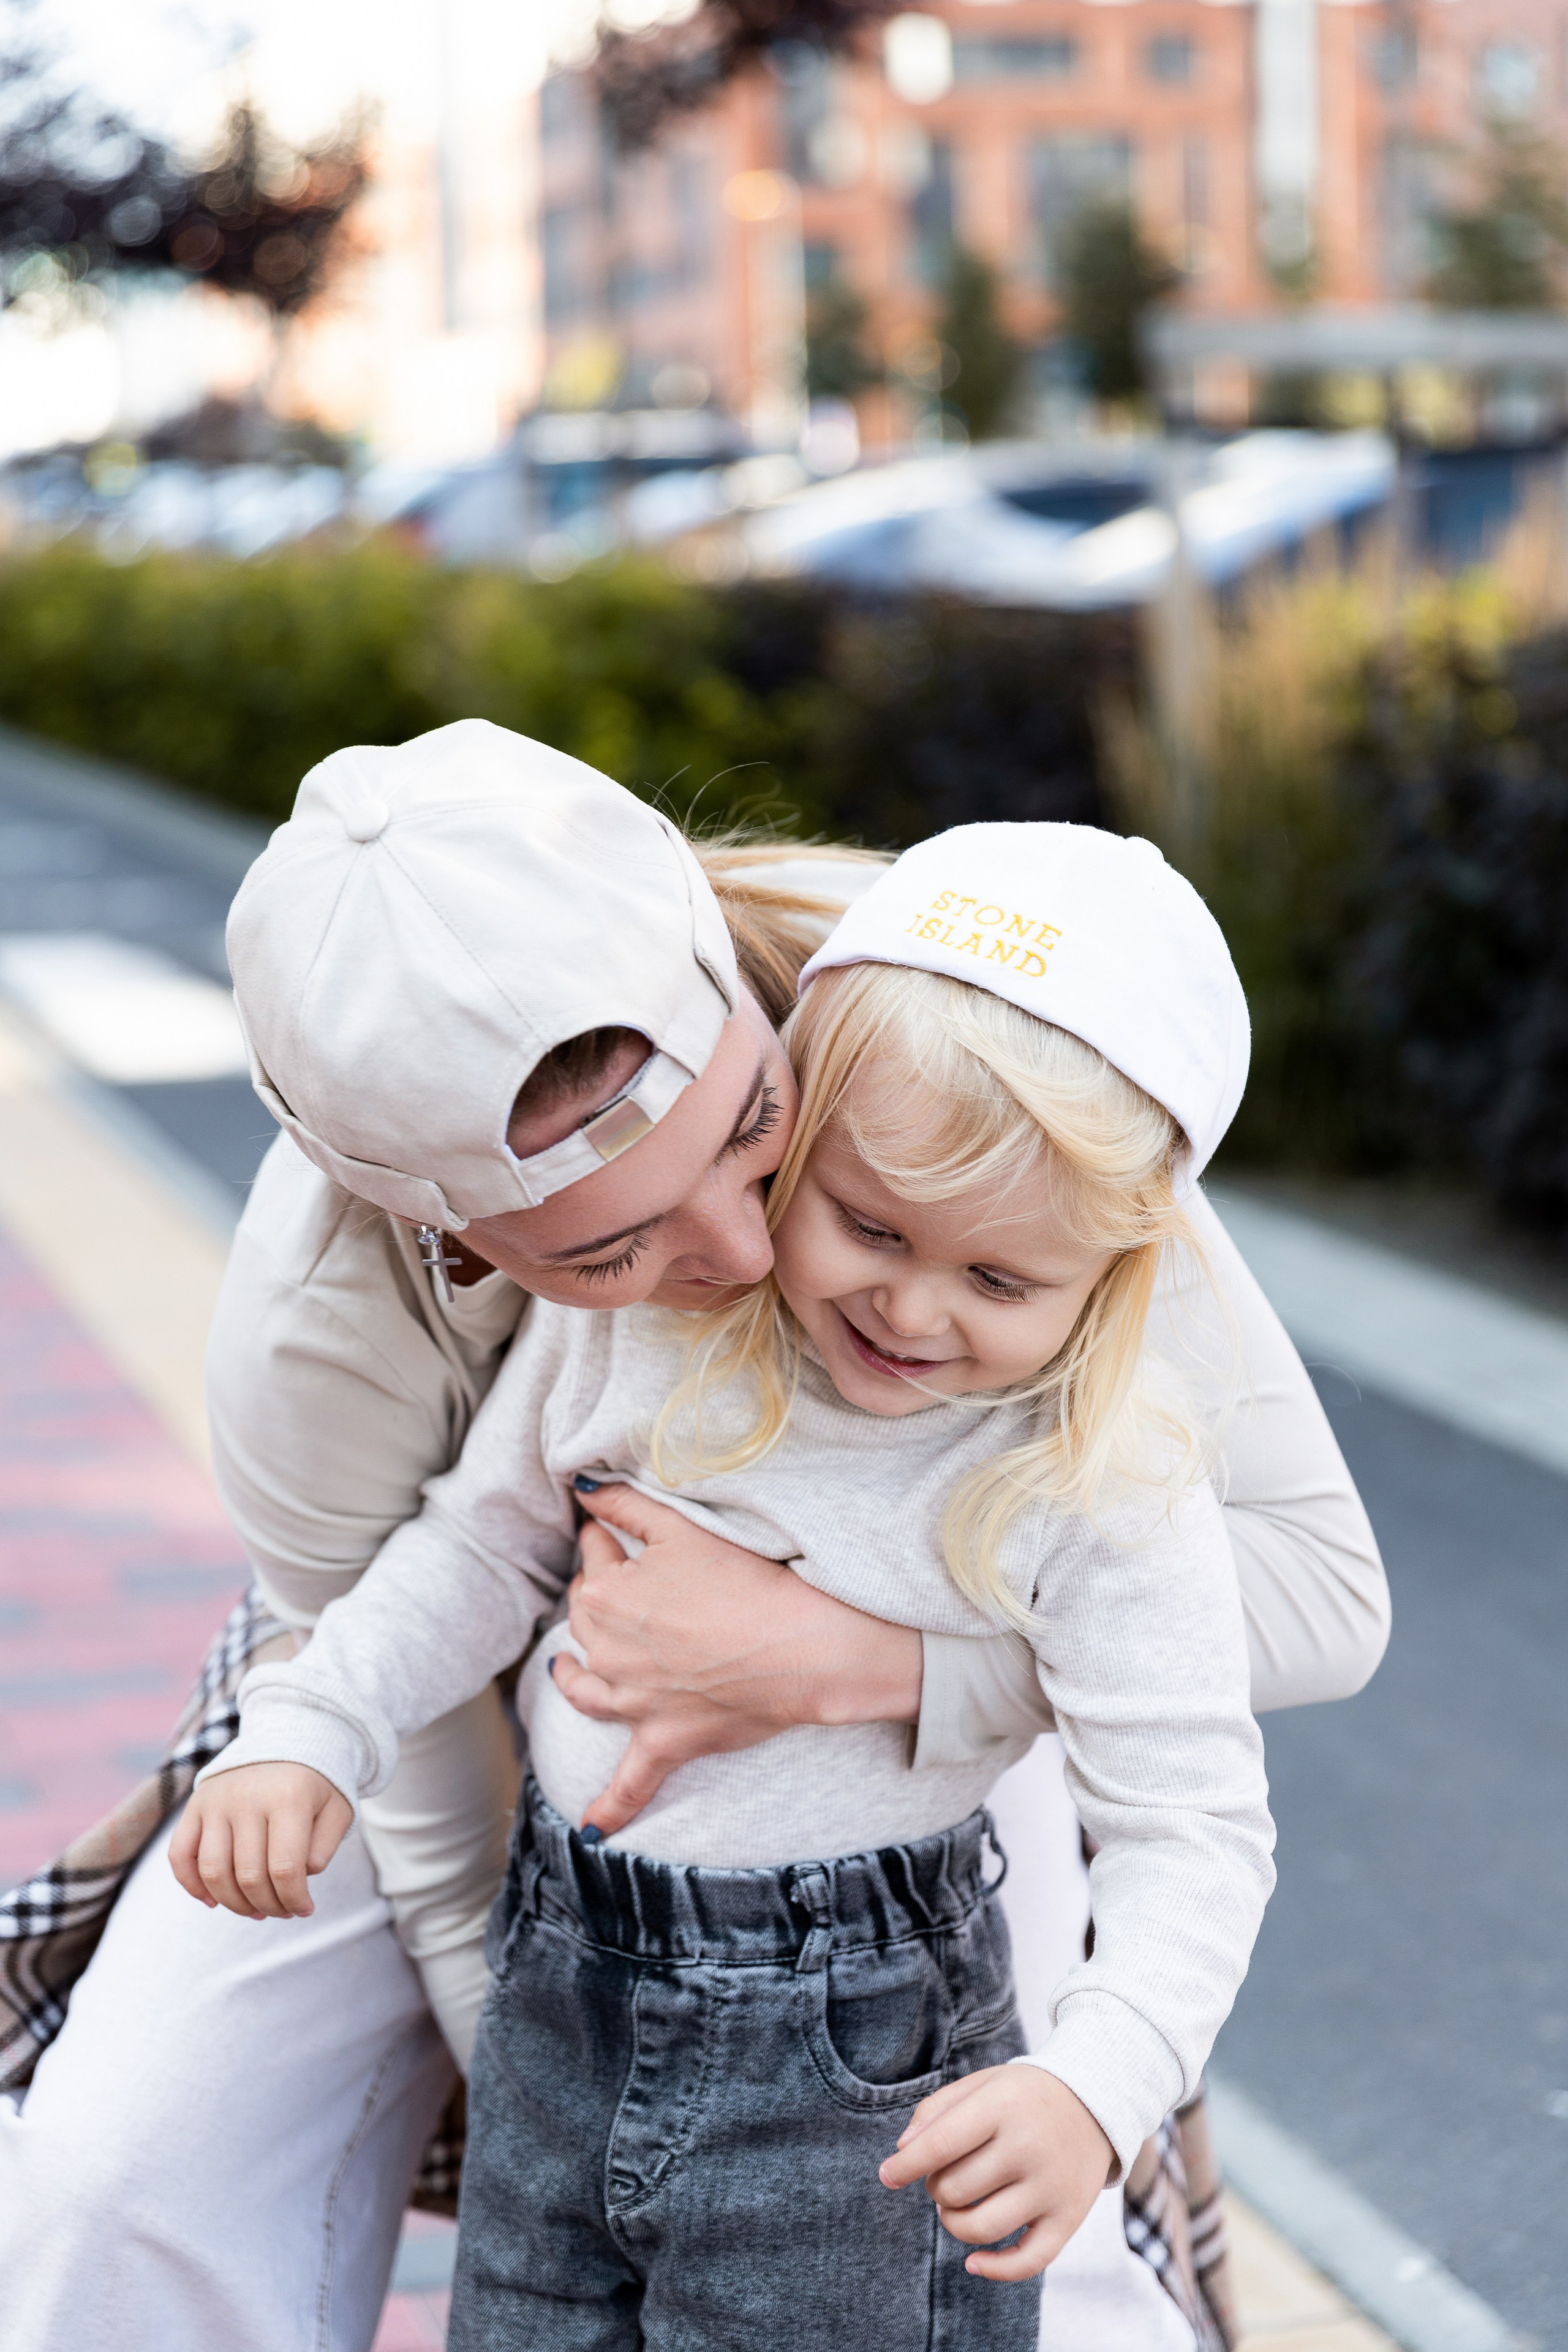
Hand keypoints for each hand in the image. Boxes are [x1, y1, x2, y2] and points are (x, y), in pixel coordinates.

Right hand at [169, 1762, 352, 1920]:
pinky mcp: (196, 1804)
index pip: (285, 1869)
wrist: (291, 1735)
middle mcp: (246, 1797)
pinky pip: (180, 1854)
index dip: (294, 1900)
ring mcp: (216, 1800)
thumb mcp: (338, 1809)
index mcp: (288, 1797)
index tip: (305, 1909)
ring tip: (256, 1910)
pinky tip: (213, 1901)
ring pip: (214, 1872)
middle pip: (249, 1876)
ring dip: (234, 1903)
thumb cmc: (318, 1782)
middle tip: (283, 1911)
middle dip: (269, 1905)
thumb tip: (298, 1879)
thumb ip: (324, 1848)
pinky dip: (191, 1885)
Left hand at [554, 1483, 922, 1838]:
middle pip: (588, 1621)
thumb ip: (625, 1503)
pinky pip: (631, 1782)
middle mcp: (609, 1653)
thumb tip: (581, 1485)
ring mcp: (634, 1702)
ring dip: (572, 1677)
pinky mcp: (665, 1741)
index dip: (606, 1543)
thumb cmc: (746, 1580)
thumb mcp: (681, 1527)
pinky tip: (594, 1829)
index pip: (594, 1561)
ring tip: (562, 1667)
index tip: (616, 1534)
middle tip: (620, 1582)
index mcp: (607, 1597)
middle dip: (596, 1599)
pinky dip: (611, 1807)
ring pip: (586, 1690)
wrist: (799, 1646)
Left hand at [878, 2064, 1113, 2280]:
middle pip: (955, 2190)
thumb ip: (936, 2110)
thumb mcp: (981, 2085)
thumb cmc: (1023, 2096)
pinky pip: (1027, 2262)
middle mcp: (1028, 2147)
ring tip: (955, 2205)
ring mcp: (1050, 2186)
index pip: (940, 2145)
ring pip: (980, 2228)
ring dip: (953, 2223)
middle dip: (935, 2188)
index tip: (886, 2175)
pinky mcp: (1068, 2218)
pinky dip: (994, 2270)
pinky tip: (973, 2263)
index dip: (905, 2166)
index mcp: (1002, 2107)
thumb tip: (902, 2152)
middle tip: (944, 2175)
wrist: (1095, 2101)